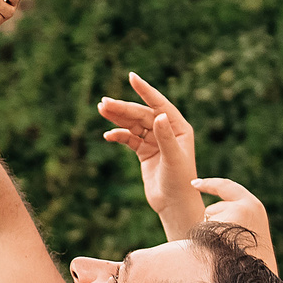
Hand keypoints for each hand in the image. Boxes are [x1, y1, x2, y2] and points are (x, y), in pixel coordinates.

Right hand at [97, 71, 202, 230]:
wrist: (174, 205)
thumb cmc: (180, 182)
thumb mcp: (173, 158)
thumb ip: (165, 137)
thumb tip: (158, 115)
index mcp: (178, 128)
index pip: (159, 104)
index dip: (146, 90)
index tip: (131, 77)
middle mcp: (167, 131)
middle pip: (142, 114)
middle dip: (123, 108)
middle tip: (104, 103)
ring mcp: (155, 141)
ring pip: (133, 124)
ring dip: (118, 118)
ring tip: (101, 109)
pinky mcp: (145, 152)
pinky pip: (129, 139)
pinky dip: (119, 136)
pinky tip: (108, 135)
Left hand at [195, 176, 277, 274]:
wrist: (259, 278)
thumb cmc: (254, 260)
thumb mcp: (252, 232)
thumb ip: (238, 218)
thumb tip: (211, 214)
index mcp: (254, 207)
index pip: (227, 187)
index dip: (209, 184)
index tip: (194, 183)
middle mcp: (244, 207)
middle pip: (213, 209)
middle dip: (212, 224)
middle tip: (227, 245)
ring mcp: (232, 216)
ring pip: (207, 222)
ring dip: (210, 235)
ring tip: (228, 250)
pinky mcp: (219, 228)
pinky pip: (203, 232)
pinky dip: (206, 242)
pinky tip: (220, 252)